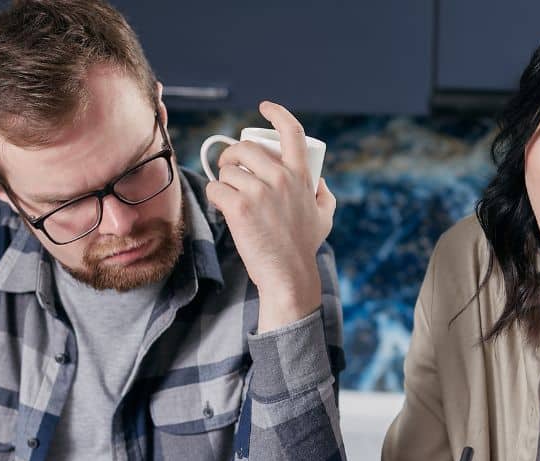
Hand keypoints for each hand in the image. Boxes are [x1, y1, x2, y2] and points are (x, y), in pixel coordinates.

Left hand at [203, 100, 336, 330]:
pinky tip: (222, 207)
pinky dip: (215, 196)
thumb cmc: (304, 247)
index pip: (292, 132)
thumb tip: (320, 181)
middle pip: (245, 148)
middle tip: (228, 167)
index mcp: (301, 175)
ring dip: (223, 180)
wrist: (288, 274)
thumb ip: (324, 196)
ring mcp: (259, 192)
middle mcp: (281, 178)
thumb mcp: (324, 217)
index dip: (277, 113)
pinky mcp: (239, 208)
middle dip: (231, 154)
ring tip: (228, 194)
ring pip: (227, 170)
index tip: (264, 107)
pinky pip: (216, 189)